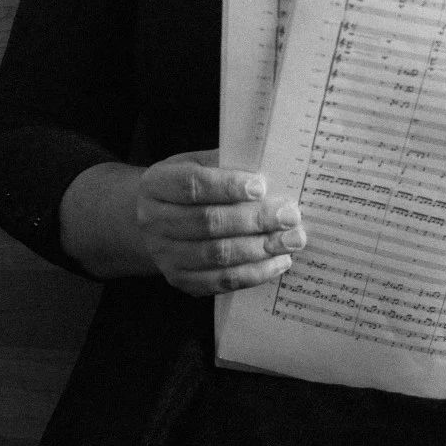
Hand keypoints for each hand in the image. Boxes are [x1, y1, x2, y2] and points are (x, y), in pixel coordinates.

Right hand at [135, 149, 306, 296]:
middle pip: (208, 223)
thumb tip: (269, 169)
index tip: (261, 186)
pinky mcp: (180, 280)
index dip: (227, 186)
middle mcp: (154, 221)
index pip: (192, 185)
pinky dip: (254, 273)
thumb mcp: (196, 164)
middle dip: (254, 220)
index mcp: (156, 185)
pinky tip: (278, 262)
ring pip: (217, 255)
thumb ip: (225, 164)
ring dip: (260, 249)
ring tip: (291, 241)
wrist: (154, 222)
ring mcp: (165, 255)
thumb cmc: (185, 188)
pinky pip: (221, 282)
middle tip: (290, 216)